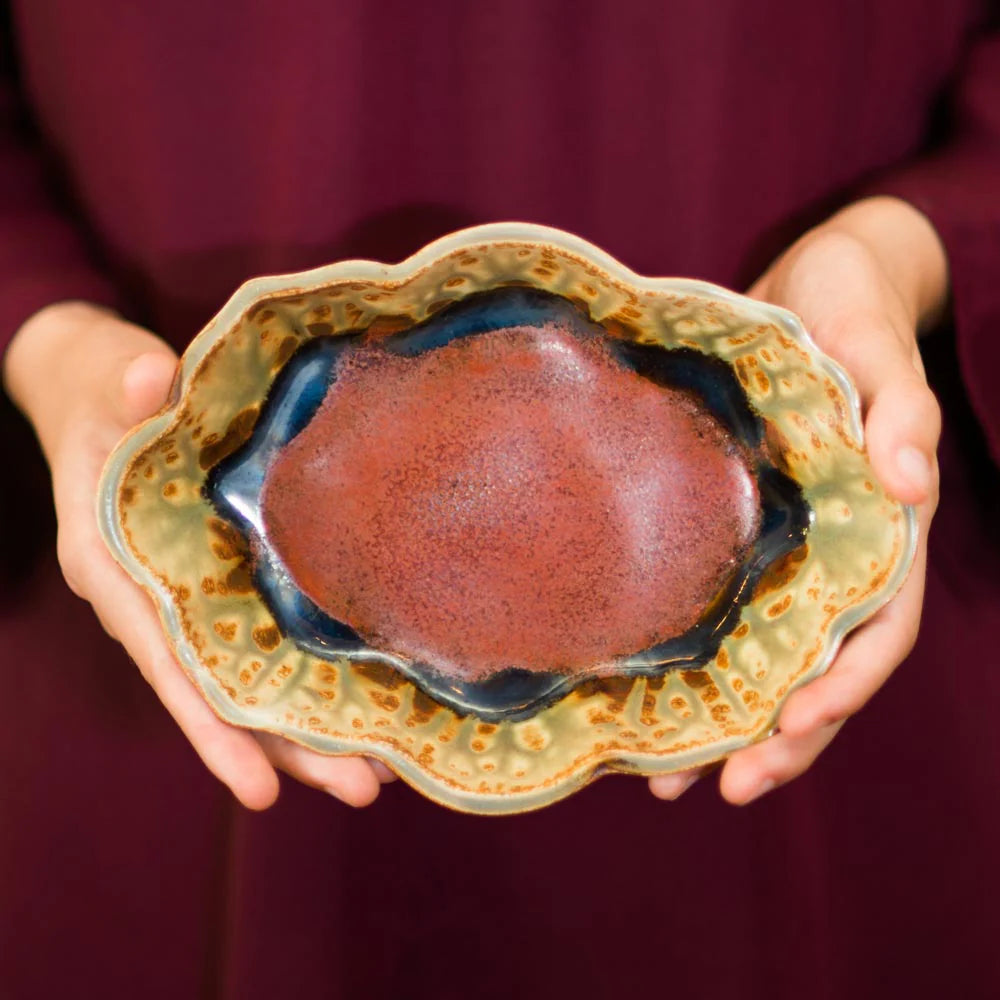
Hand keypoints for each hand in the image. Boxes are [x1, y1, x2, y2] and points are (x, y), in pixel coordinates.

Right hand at [3, 302, 394, 808]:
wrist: (107, 390)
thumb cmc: (108, 387)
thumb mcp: (114, 377)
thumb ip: (130, 384)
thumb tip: (151, 379)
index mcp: (114, 561)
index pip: (163, 658)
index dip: (208, 725)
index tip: (257, 788)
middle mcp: (151, 599)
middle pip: (218, 693)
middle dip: (287, 747)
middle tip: (364, 790)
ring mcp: (188, 598)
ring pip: (245, 683)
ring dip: (307, 733)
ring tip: (378, 774)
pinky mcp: (219, 584)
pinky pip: (260, 645)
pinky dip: (305, 681)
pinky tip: (364, 707)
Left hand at [649, 196, 945, 804]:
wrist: (810, 291)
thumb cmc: (853, 317)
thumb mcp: (880, 354)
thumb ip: (903, 415)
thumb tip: (910, 483)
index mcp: (880, 531)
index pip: (875, 631)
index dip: (843, 687)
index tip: (792, 726)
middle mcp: (834, 557)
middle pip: (818, 671)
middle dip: (778, 738)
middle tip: (722, 789)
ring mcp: (788, 554)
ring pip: (767, 662)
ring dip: (729, 724)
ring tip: (669, 779)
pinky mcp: (743, 537)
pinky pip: (724, 615)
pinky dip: (694, 664)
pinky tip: (645, 700)